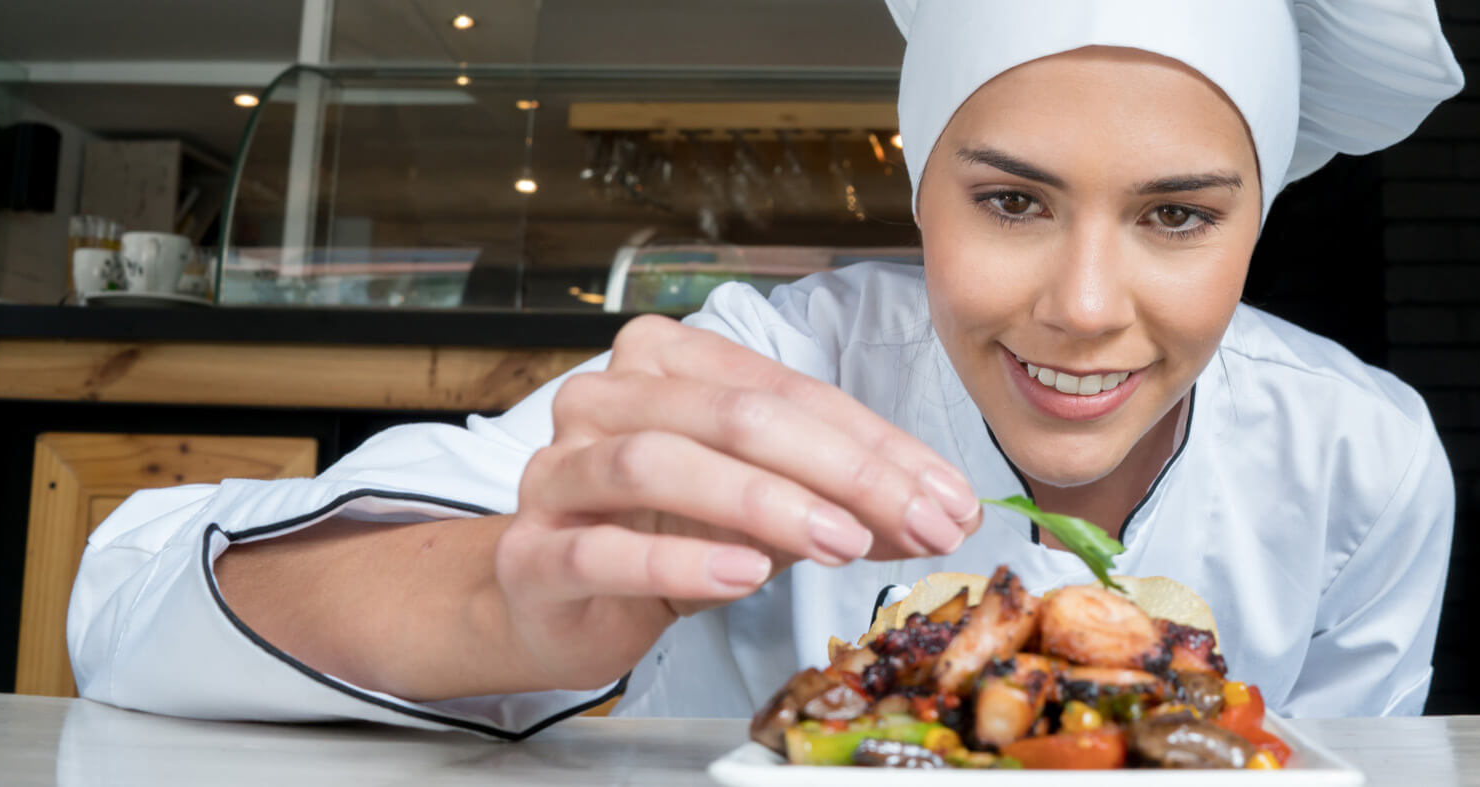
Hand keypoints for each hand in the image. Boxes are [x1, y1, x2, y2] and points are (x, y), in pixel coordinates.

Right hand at [493, 315, 982, 689]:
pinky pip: (602, 547)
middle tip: (917, 522)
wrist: (557, 604)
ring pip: (660, 463)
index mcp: (664, 362)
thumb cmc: (663, 537)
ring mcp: (558, 471)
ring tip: (842, 544)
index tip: (948, 497)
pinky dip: (681, 558)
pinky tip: (745, 575)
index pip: (787, 391)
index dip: (877, 446)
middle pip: (733, 416)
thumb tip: (944, 510)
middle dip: (842, 471)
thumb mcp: (766, 512)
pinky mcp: (531, 553)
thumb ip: (843, 501)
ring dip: (765, 503)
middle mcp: (603, 399)